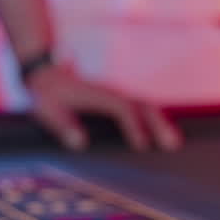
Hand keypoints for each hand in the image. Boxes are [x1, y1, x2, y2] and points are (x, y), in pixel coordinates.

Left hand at [25, 63, 180, 151]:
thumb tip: (79, 143)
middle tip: (173, 145)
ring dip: (160, 123)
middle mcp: (112, 92)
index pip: (123, 110)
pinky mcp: (116, 98)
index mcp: (99, 95)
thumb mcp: (48, 112)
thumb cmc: (46, 96)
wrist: (46, 73)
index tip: (142, 146)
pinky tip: (160, 133)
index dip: (134, 127)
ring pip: (145, 106)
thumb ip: (63, 127)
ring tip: (174, 143)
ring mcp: (116, 94)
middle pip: (143, 106)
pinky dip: (153, 119)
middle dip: (159, 125)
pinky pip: (140, 107)